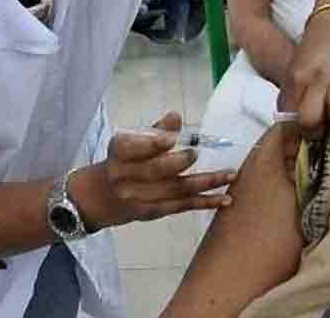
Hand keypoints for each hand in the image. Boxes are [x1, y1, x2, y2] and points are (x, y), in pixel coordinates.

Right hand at [81, 112, 235, 229]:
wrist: (99, 196)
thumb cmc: (123, 161)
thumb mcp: (130, 142)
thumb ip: (155, 131)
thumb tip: (176, 116)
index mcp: (120, 153)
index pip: (136, 149)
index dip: (154, 145)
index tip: (171, 138)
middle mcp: (126, 177)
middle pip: (155, 172)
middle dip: (178, 162)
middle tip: (196, 153)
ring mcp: (139, 198)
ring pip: (176, 190)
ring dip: (206, 183)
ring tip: (229, 175)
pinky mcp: (152, 213)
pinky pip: (182, 206)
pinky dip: (205, 202)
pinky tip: (224, 199)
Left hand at [279, 9, 329, 136]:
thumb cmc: (314, 58)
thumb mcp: (293, 77)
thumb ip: (291, 105)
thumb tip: (291, 148)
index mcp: (297, 81)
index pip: (290, 123)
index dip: (293, 146)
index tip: (297, 163)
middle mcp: (319, 79)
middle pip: (311, 120)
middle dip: (316, 132)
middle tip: (324, 130)